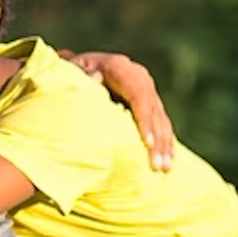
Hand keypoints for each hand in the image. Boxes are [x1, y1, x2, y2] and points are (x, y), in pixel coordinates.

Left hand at [63, 50, 173, 170]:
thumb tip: (96, 78)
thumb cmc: (68, 76)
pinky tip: (169, 158)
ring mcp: (145, 88)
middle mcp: (136, 75)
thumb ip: (80, 75)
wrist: (77, 69)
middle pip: (153, 109)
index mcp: (118, 67)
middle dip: (157, 139)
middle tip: (158, 166)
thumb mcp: (69, 73)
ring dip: (164, 144)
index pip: (138, 94)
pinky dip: (165, 140)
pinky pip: (161, 121)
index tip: (146, 143)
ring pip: (160, 117)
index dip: (144, 119)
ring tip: (165, 169)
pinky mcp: (148, 100)